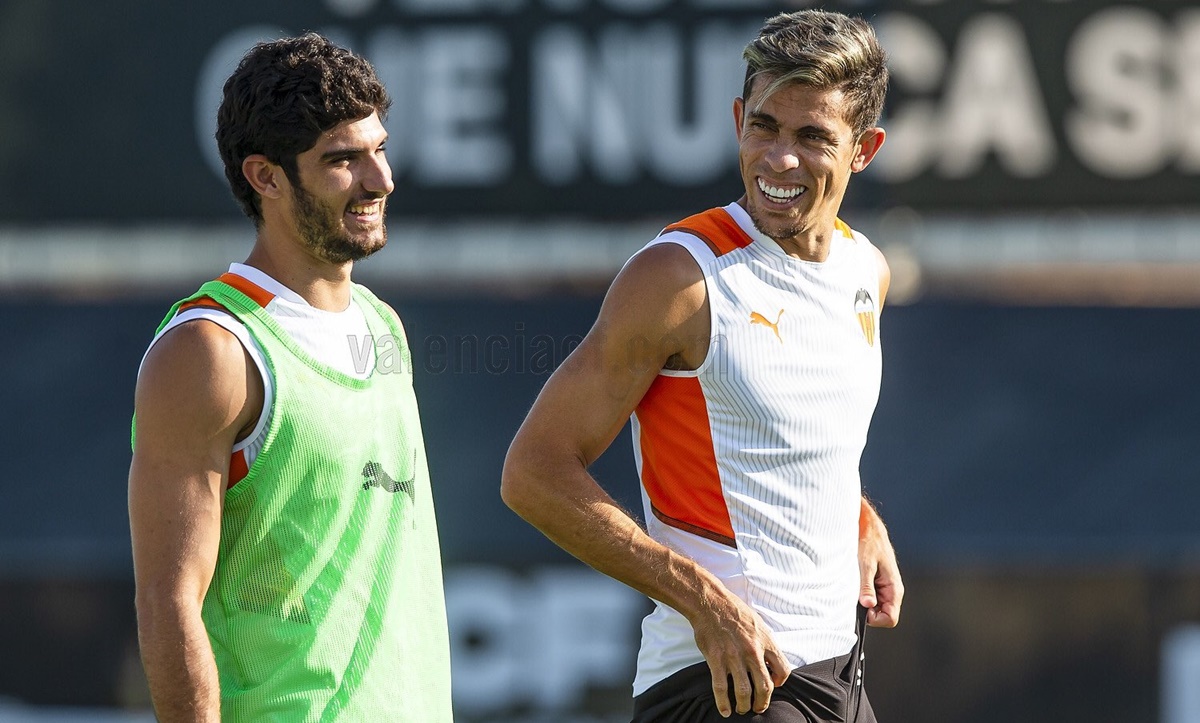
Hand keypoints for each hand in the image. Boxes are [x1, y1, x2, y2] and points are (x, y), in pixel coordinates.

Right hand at [690, 589, 792, 716]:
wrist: (710, 602)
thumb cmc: (734, 611)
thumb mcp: (758, 623)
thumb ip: (765, 642)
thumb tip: (769, 660)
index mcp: (766, 641)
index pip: (783, 670)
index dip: (780, 682)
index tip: (773, 685)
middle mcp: (753, 651)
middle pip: (765, 687)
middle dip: (763, 702)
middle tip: (758, 707)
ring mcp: (734, 656)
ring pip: (744, 691)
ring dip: (744, 705)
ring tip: (742, 709)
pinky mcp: (716, 659)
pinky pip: (721, 687)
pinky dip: (723, 703)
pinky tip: (725, 710)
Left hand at [859, 499, 903, 627]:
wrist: (868, 527)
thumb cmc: (869, 543)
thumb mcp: (865, 564)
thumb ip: (867, 586)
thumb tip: (867, 605)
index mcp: (894, 589)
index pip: (890, 619)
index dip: (875, 619)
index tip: (861, 606)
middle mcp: (892, 591)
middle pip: (882, 616)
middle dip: (868, 611)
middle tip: (855, 595)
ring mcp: (884, 588)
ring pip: (875, 608)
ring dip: (863, 602)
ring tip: (855, 586)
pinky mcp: (877, 584)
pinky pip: (871, 598)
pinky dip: (861, 594)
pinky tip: (854, 583)